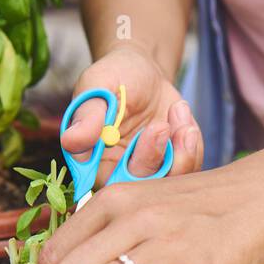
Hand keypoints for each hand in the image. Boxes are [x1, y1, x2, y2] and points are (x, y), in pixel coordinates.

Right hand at [62, 42, 203, 182]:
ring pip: (171, 183)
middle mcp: (120, 175)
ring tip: (179, 112)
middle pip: (143, 190)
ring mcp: (149, 173)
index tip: (153, 131)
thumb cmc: (115, 76)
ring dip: (182, 151)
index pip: (111, 184)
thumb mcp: (98, 85)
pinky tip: (181, 115)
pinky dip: (192, 142)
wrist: (143, 72)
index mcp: (93, 163)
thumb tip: (71, 140)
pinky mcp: (172, 167)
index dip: (135, 166)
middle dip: (157, 159)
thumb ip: (88, 114)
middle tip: (163, 125)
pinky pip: (190, 167)